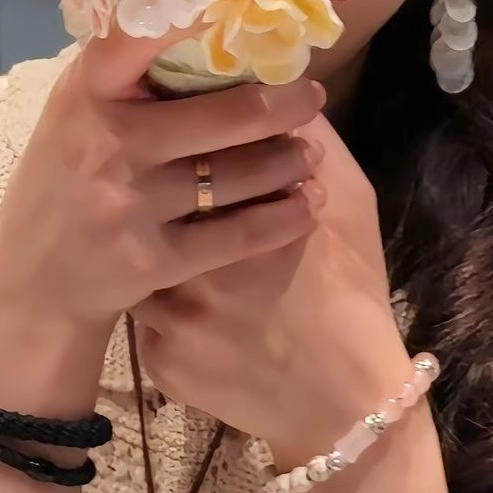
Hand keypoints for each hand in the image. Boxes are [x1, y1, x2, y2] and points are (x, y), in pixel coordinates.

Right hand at [0, 32, 325, 411]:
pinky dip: (282, 218)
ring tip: (309, 153)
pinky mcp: (153, 261)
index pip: (136, 37)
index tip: (243, 0)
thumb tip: (199, 18)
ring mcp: (131, 204)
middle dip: (285, 103)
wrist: (31, 289)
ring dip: (289, 162)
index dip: (195, 12)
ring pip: (239, 174)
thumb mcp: (71, 120)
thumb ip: (121, 80)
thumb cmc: (61, 188)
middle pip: (224, 113)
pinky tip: (306, 206)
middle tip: (312, 95)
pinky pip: (237, 235)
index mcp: (85, 96)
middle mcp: (109, 144)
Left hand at [133, 112, 411, 466]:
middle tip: (160, 166)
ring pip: (140, 258)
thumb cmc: (352, 291)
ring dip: (149, 241)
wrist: (345, 404)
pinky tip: (180, 291)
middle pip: (152, 203)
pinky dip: (159, 299)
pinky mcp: (160, 361)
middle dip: (152, 182)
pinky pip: (145, 315)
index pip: (189, 155)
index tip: (185, 116)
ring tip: (159, 226)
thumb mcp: (348, 203)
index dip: (183, 133)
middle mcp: (195, 266)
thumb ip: (314, 143)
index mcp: (240, 218)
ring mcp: (172, 319)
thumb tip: (281, 88)